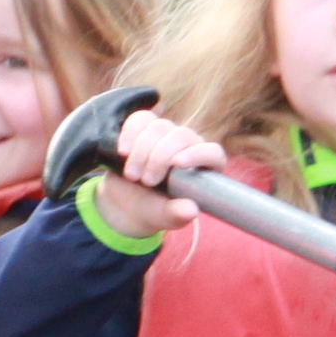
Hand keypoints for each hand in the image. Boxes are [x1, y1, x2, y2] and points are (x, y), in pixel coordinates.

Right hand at [90, 110, 225, 239]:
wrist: (124, 204)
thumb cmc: (151, 210)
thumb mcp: (163, 217)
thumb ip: (177, 214)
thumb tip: (190, 210)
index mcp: (203, 168)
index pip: (212, 152)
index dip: (197, 154)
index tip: (176, 164)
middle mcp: (189, 147)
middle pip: (181, 135)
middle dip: (158, 158)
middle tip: (145, 181)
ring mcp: (167, 135)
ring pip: (159, 126)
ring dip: (141, 151)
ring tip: (132, 175)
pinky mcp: (144, 128)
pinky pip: (140, 119)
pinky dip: (129, 133)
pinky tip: (123, 152)